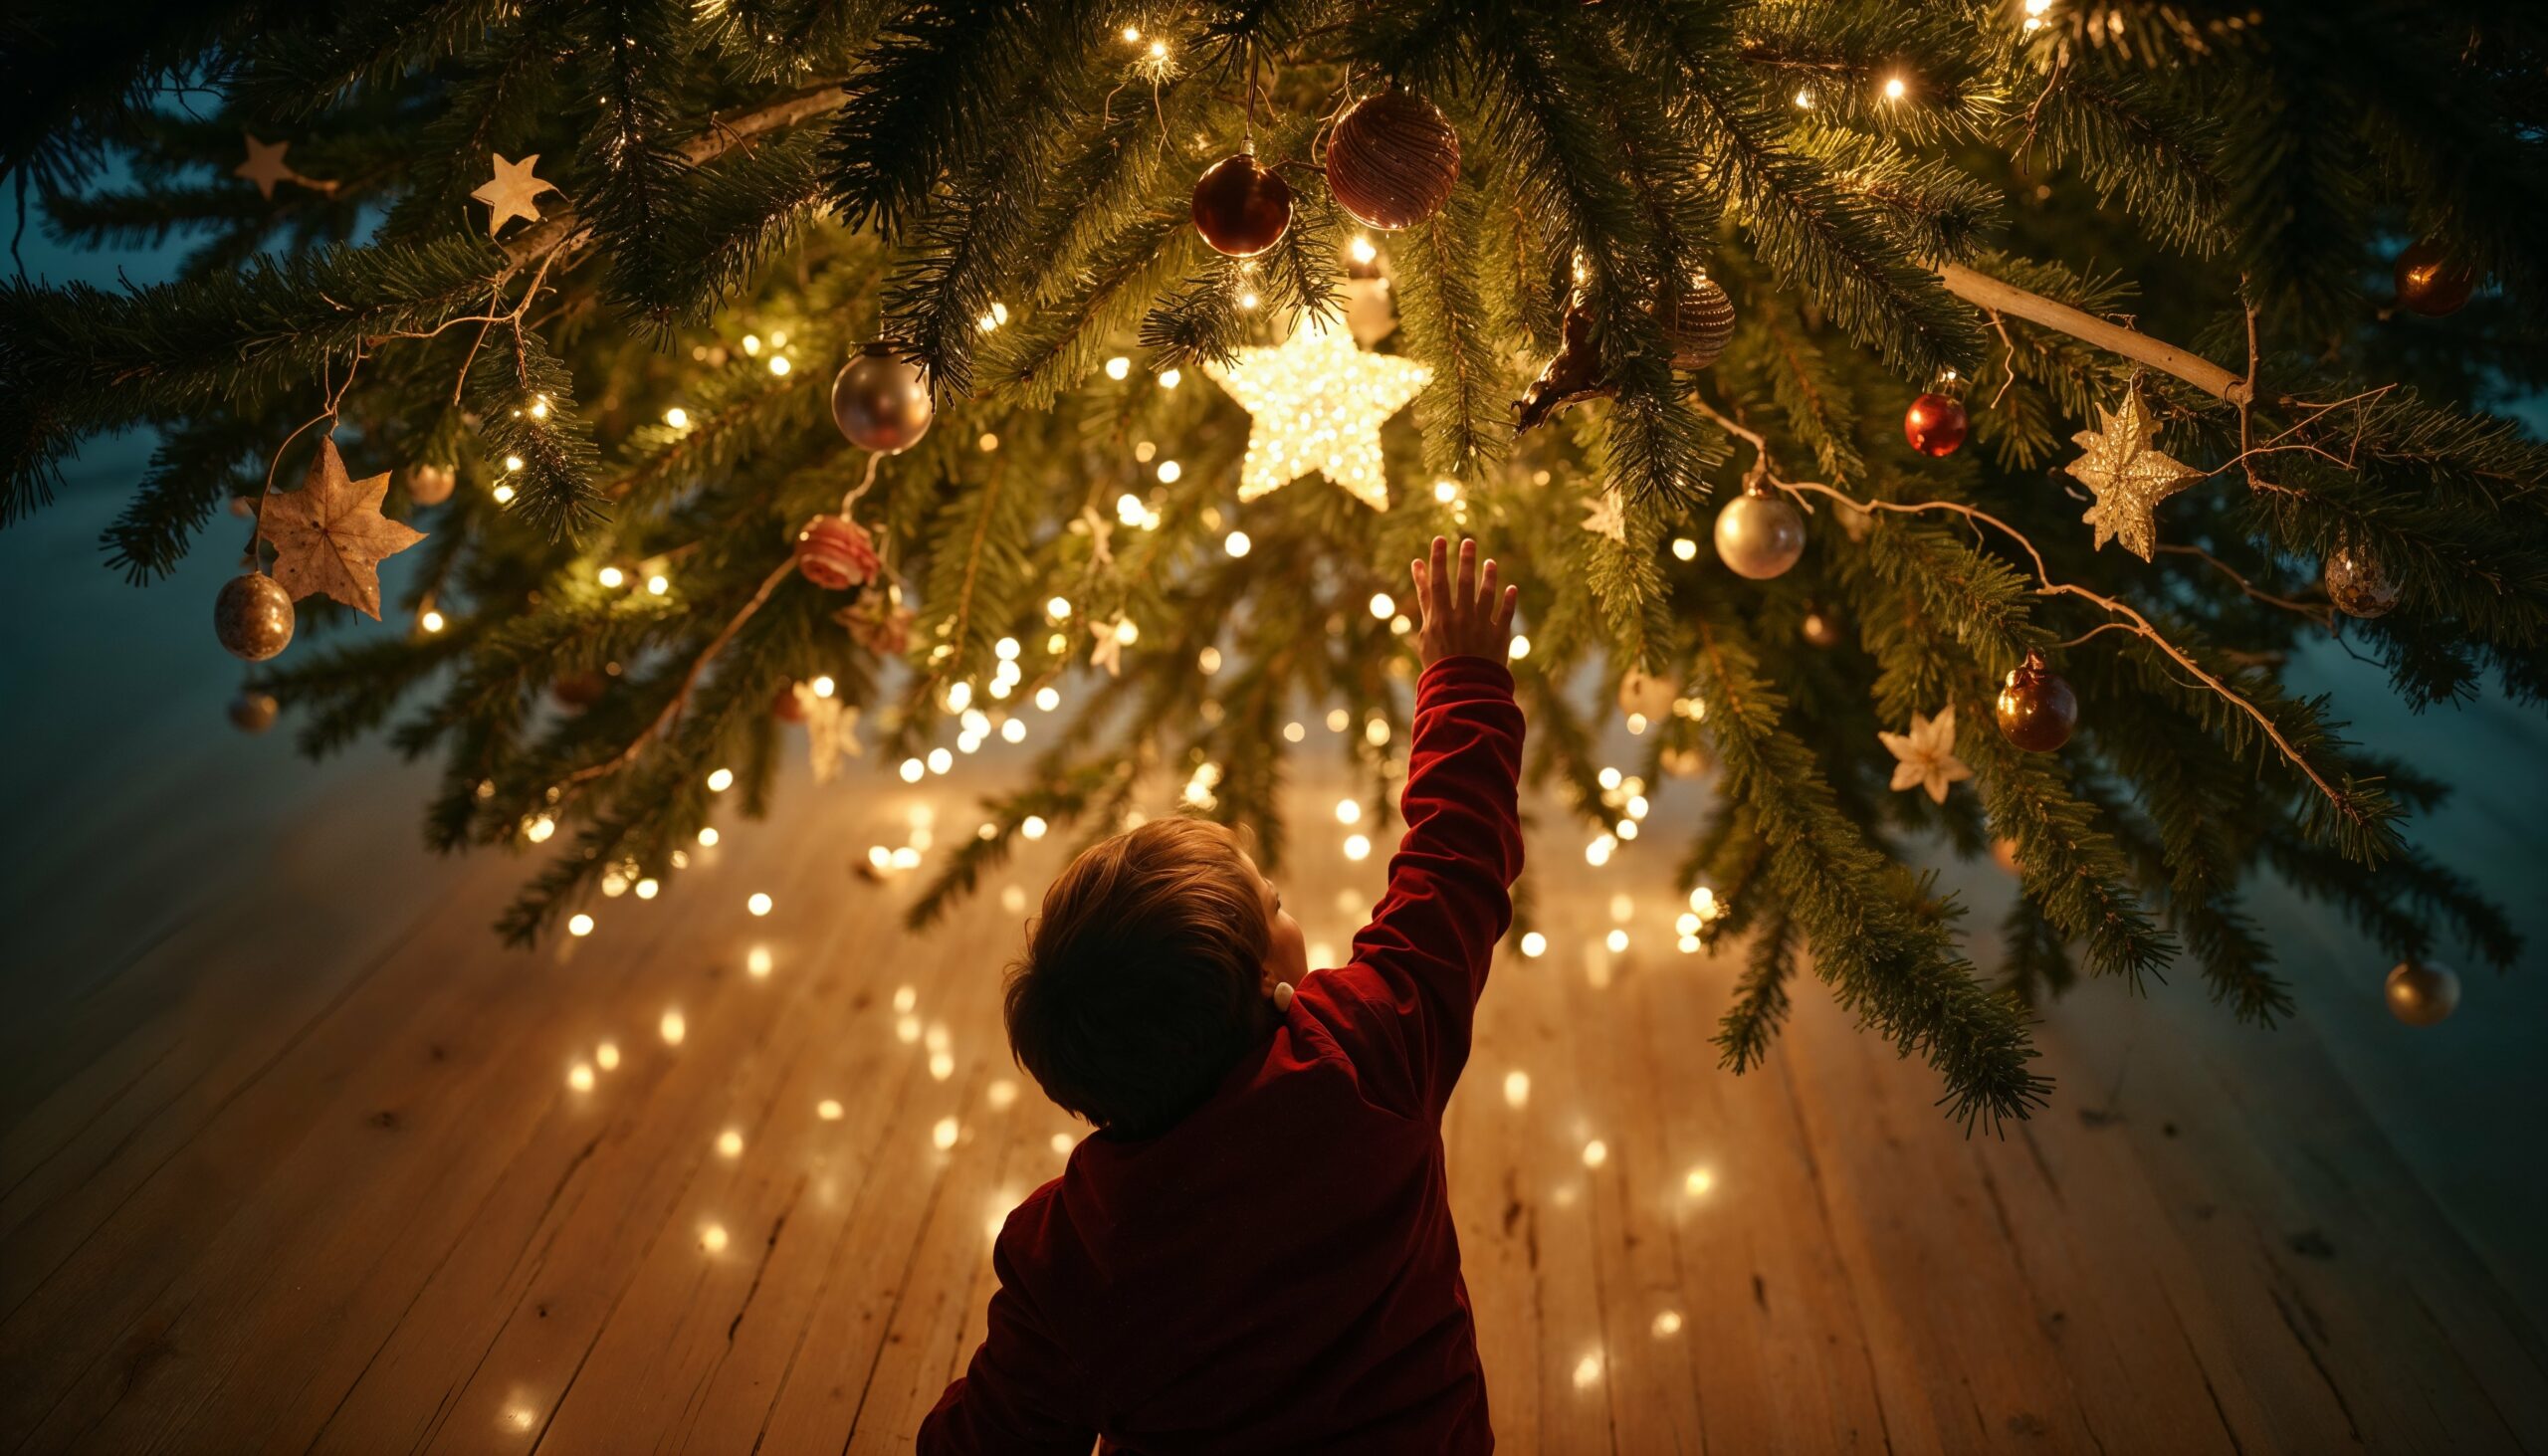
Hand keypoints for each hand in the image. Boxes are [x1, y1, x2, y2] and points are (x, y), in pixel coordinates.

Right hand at [1410, 536, 1519, 666]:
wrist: (1462, 691)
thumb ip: (1426, 609)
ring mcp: (1481, 626)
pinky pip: (1506, 614)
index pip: (1435, 583)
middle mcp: (1460, 618)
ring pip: (1486, 593)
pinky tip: (1511, 588)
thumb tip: (1421, 582)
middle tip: (1468, 541)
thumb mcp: (1425, 639)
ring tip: (1490, 562)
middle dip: (1464, 559)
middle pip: (1462, 582)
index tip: (1438, 541)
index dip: (1436, 560)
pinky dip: (1509, 601)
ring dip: (1489, 576)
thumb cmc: (1439, 667)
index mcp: (1439, 619)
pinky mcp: (1498, 636)